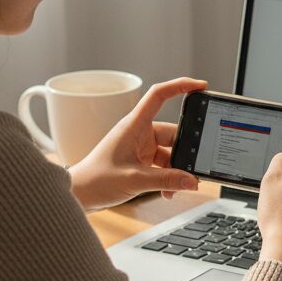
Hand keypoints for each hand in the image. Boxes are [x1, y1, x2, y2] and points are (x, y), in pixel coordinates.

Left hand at [68, 78, 206, 210]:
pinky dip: (168, 177)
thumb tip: (192, 181)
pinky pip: (163, 164)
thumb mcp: (135, 180)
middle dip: (185, 151)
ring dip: (176, 169)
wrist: (80, 194)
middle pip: (173, 132)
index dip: (181, 86)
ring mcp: (140, 146)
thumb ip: (167, 180)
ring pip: (170, 152)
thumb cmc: (96, 180)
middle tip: (195, 166)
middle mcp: (139, 132)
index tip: (201, 86)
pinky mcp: (141, 160)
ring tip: (177, 187)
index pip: (159, 95)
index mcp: (134, 125)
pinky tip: (168, 191)